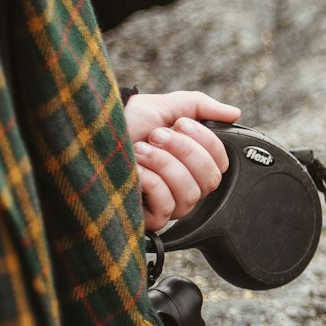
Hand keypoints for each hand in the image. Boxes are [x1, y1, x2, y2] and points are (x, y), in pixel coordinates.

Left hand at [124, 91, 241, 230]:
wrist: (90, 132)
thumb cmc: (126, 120)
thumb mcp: (167, 106)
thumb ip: (202, 108)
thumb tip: (234, 113)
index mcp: (191, 162)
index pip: (221, 164)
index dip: (207, 144)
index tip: (181, 124)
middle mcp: (184, 186)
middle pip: (210, 181)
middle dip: (185, 152)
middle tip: (157, 135)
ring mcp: (168, 205)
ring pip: (190, 194)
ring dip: (165, 165)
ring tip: (141, 149)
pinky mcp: (149, 219)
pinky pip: (166, 207)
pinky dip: (151, 183)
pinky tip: (135, 170)